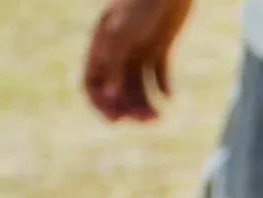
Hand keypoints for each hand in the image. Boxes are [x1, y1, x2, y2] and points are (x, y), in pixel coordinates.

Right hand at [81, 0, 191, 121]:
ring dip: (147, 103)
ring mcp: (139, 48)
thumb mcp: (123, 33)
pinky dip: (164, 88)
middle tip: (148, 120)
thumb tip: (108, 94)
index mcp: (101, 45)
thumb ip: (113, 62)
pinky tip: (171, 97)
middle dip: (129, 107)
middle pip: (116, 89)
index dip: (100, 104)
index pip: (91, 82)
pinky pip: (159, 74)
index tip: (116, 121)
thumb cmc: (142, 2)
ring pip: (138, 85)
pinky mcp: (160, 46)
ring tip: (159, 117)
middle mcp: (117, 50)